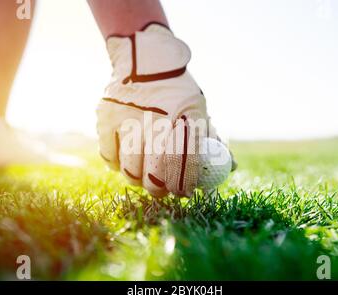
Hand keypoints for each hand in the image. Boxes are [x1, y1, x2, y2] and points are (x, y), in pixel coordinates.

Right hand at [97, 24, 232, 196]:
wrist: (146, 58)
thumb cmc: (177, 88)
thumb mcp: (199, 108)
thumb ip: (212, 138)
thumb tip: (231, 166)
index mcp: (183, 120)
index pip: (182, 166)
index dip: (183, 186)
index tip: (184, 192)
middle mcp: (155, 123)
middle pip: (154, 174)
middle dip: (159, 189)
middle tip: (163, 190)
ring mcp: (127, 121)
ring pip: (129, 169)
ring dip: (138, 179)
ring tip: (143, 178)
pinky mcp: (106, 119)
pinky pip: (109, 156)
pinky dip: (117, 165)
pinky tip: (125, 162)